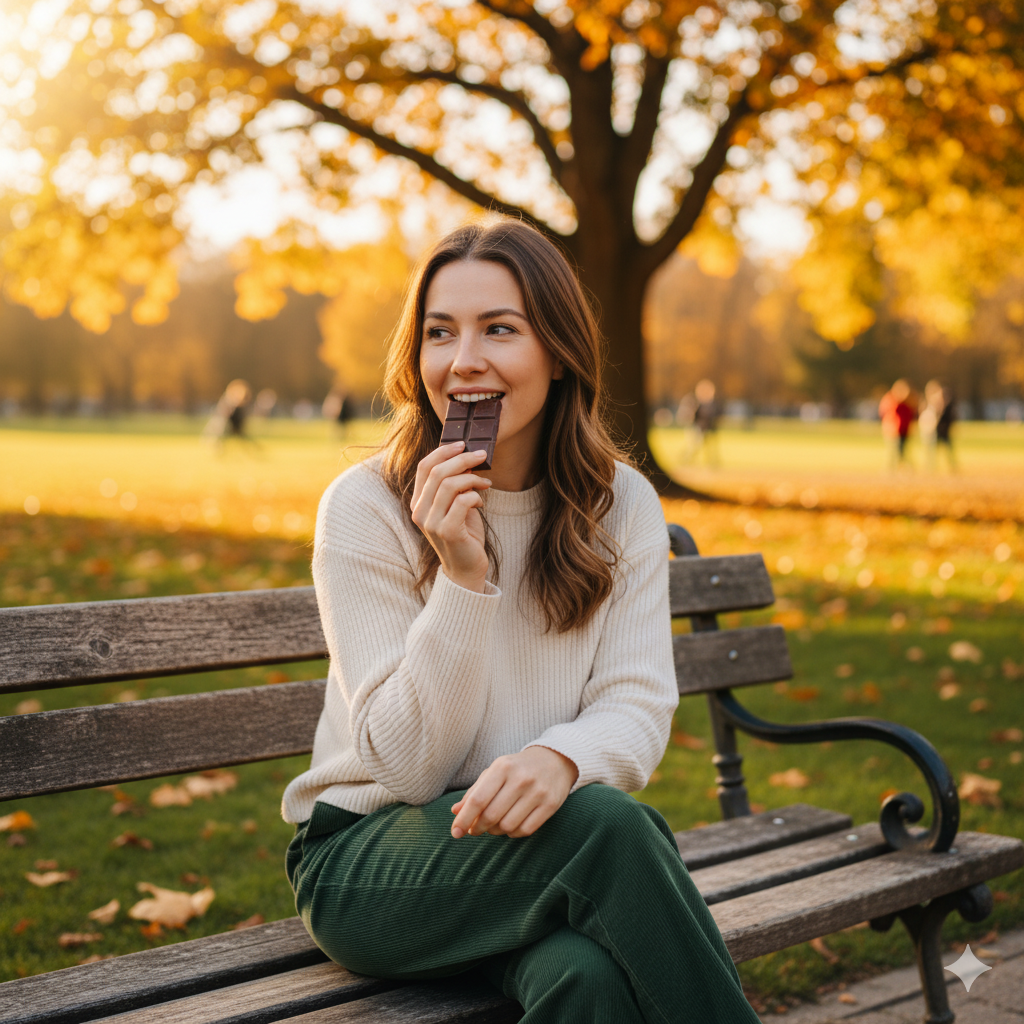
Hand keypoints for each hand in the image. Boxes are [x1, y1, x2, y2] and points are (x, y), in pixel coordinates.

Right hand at [411, 442, 491, 591]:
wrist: (466, 569)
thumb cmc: (464, 535)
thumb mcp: (457, 506)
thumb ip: (456, 485)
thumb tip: (467, 458)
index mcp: (418, 503)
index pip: (425, 467)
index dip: (444, 451)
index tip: (463, 444)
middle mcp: (419, 512)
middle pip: (437, 472)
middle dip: (462, 459)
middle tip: (482, 456)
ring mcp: (431, 523)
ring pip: (449, 484)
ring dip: (472, 478)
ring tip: (485, 483)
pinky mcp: (447, 532)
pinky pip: (462, 501)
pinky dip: (475, 496)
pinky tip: (481, 502)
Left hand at [450, 746, 578, 838]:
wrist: (555, 760)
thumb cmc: (517, 768)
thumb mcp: (495, 771)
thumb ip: (475, 791)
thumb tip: (455, 812)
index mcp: (502, 767)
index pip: (478, 800)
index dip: (464, 819)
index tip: (455, 832)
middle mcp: (521, 779)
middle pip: (491, 816)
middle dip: (478, 828)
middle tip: (474, 830)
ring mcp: (537, 792)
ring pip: (507, 826)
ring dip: (496, 831)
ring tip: (494, 825)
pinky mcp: (551, 805)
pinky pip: (525, 830)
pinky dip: (513, 833)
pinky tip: (511, 825)